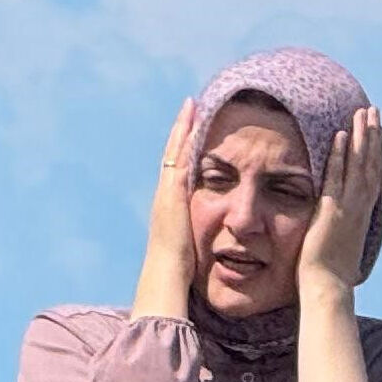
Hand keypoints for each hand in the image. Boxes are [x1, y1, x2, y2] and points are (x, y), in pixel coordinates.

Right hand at [133, 95, 198, 321]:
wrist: (166, 276)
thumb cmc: (180, 271)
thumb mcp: (191, 247)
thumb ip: (198, 237)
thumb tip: (216, 242)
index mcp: (170, 206)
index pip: (177, 171)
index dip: (183, 150)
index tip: (193, 131)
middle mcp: (165, 194)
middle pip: (173, 154)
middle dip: (181, 131)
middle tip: (190, 107)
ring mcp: (166, 191)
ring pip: (174, 151)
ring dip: (183, 128)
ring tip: (192, 105)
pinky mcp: (172, 192)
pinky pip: (180, 157)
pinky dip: (186, 138)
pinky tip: (195, 121)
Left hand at [297, 108, 381, 295]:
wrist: (328, 290)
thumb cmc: (329, 274)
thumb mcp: (338, 243)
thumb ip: (339, 226)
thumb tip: (334, 221)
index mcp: (362, 215)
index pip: (373, 176)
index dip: (377, 152)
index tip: (378, 131)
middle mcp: (360, 208)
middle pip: (372, 164)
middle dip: (374, 136)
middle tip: (374, 111)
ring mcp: (348, 208)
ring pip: (359, 166)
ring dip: (362, 137)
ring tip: (362, 113)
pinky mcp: (332, 211)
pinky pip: (337, 178)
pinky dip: (340, 156)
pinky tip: (341, 136)